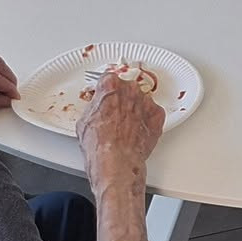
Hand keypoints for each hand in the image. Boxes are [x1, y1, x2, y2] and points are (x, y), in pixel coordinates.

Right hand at [78, 74, 164, 193]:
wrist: (116, 161)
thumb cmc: (99, 143)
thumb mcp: (84, 120)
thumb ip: (94, 105)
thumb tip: (96, 108)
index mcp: (110, 85)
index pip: (108, 79)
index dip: (106, 90)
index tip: (105, 97)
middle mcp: (130, 89)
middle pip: (127, 88)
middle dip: (122, 99)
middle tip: (115, 115)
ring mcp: (146, 102)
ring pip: (141, 100)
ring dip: (135, 109)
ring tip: (126, 127)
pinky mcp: (157, 116)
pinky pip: (153, 113)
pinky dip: (147, 120)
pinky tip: (137, 131)